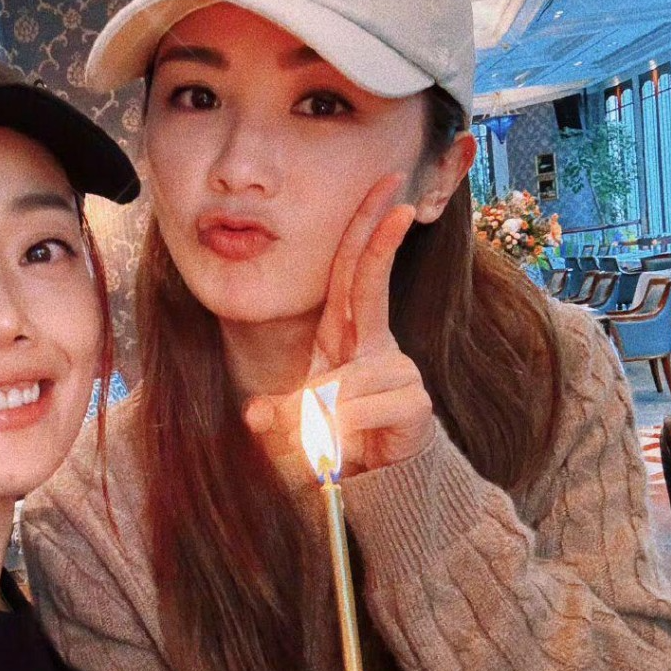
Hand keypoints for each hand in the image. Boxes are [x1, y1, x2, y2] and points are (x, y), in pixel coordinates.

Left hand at [244, 174, 434, 474]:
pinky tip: (347, 447)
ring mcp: (398, 371)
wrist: (381, 482)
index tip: (385, 188)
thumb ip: (276, 415)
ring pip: (346, 378)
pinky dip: (341, 430)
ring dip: (318, 413)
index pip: (353, 273)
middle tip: (395, 189)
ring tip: (319, 442)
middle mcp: (375, 344)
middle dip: (380, 234)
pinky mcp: (413, 403)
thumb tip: (257, 416)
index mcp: (347, 336)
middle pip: (372, 281)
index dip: (365, 230)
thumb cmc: (340, 440)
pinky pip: (359, 409)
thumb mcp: (295, 425)